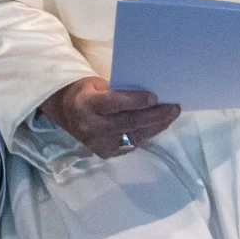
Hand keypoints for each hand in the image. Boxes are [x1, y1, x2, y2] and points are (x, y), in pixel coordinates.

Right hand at [43, 76, 180, 158]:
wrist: (65, 113)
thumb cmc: (86, 93)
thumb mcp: (97, 85)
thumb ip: (119, 91)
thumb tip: (150, 95)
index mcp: (87, 105)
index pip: (114, 104)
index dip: (136, 101)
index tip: (155, 97)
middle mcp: (92, 127)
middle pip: (128, 122)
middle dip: (155, 116)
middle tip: (174, 108)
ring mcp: (98, 143)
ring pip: (133, 136)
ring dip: (156, 127)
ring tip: (171, 117)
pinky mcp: (105, 153)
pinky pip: (131, 145)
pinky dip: (146, 135)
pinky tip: (158, 126)